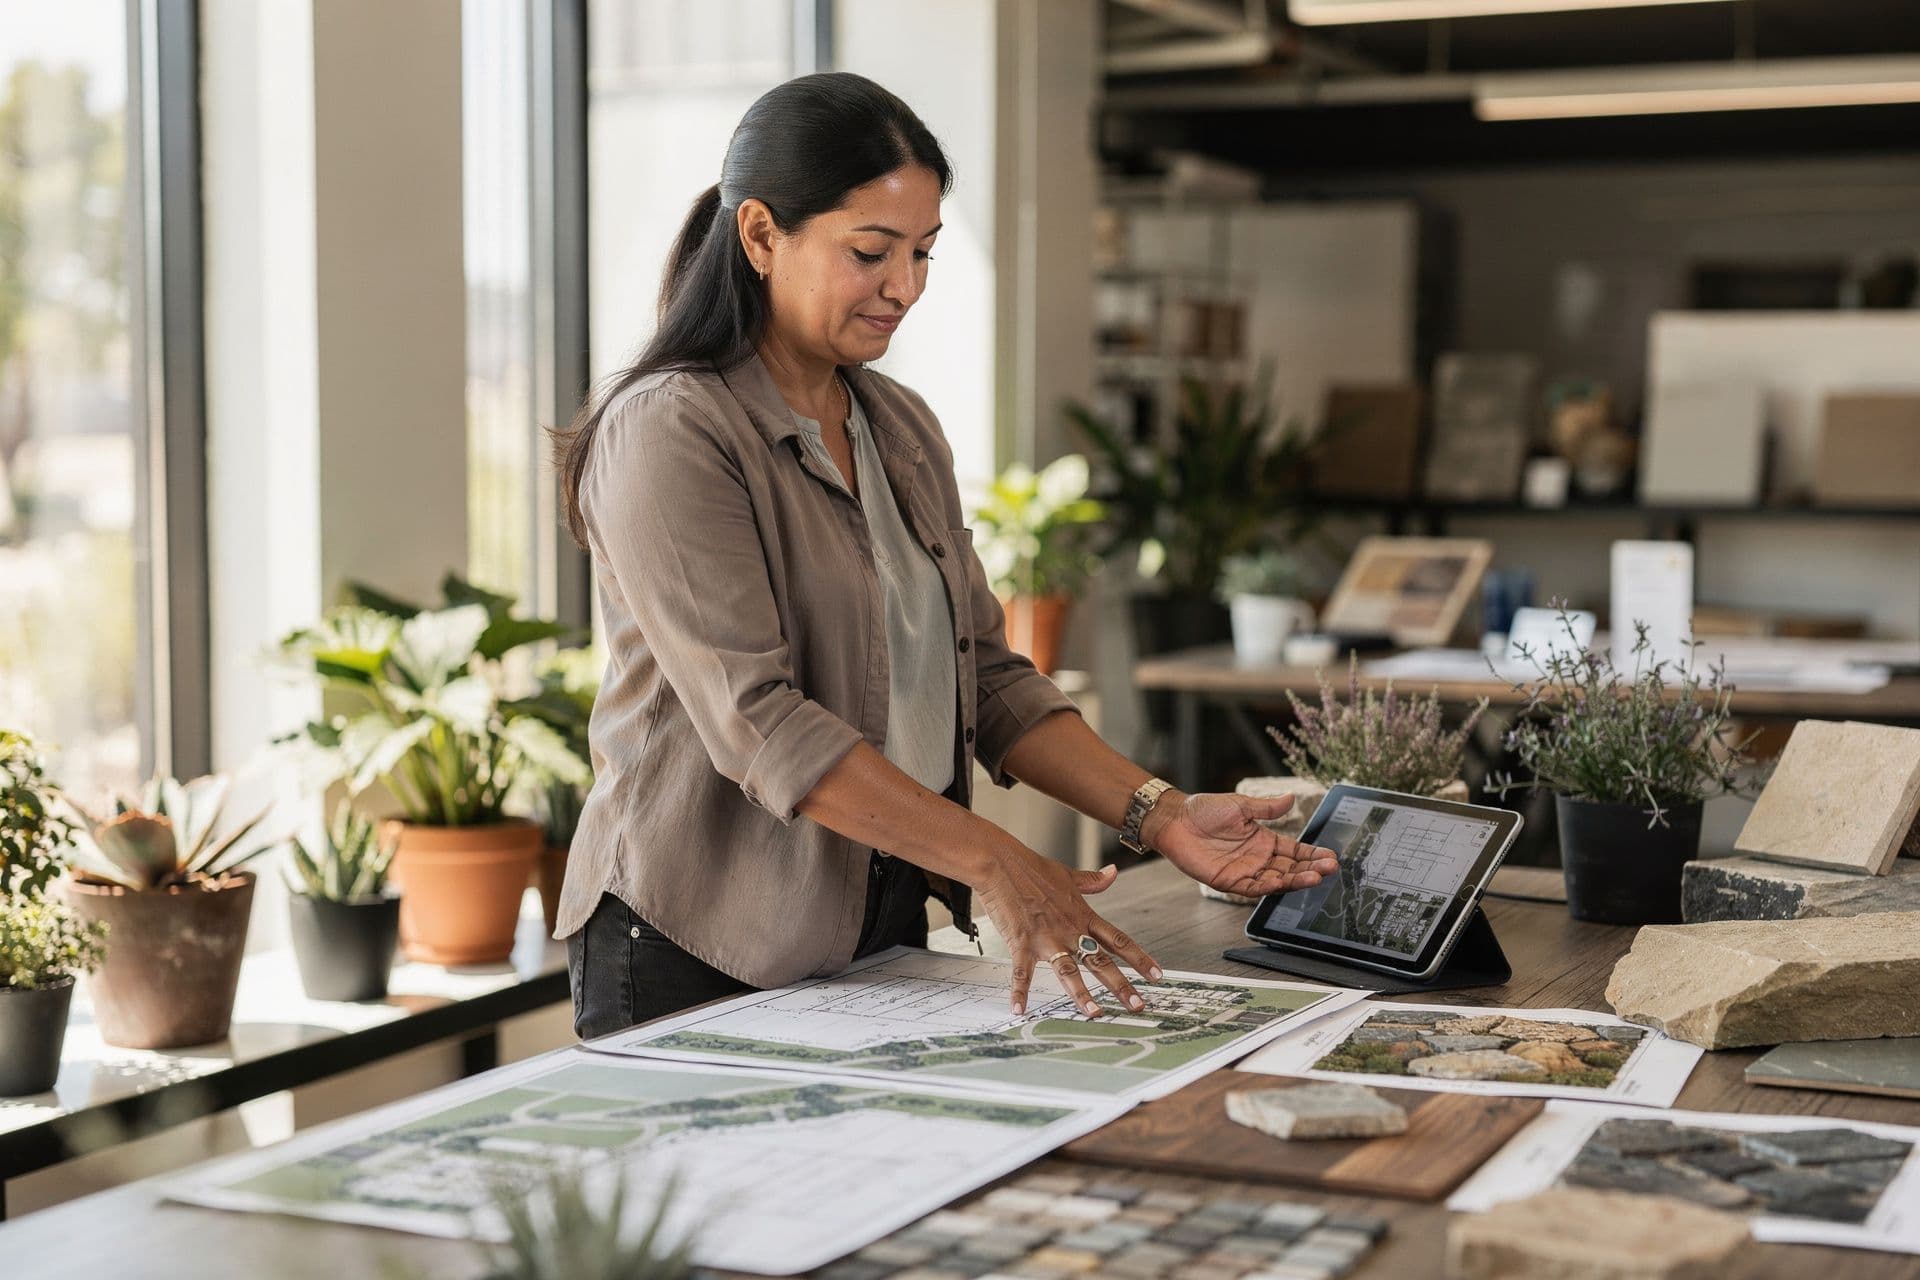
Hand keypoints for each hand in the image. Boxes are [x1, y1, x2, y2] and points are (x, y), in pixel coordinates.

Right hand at [969, 841, 1165, 1019]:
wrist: (1001, 863)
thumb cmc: (1031, 868)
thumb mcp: (1068, 875)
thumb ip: (1092, 881)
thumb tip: (1114, 873)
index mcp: (1082, 916)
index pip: (1118, 940)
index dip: (1139, 958)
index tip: (1156, 975)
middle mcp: (1069, 930)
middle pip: (1100, 961)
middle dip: (1120, 985)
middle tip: (1137, 1005)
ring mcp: (1046, 938)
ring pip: (1069, 971)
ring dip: (1082, 994)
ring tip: (1094, 1013)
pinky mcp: (1022, 942)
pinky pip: (1022, 972)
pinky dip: (1019, 992)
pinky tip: (1019, 1009)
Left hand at [1146, 791, 1338, 898]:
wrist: (1175, 820)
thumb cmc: (1204, 810)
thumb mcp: (1240, 805)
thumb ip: (1267, 807)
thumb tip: (1292, 798)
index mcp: (1264, 839)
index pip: (1295, 850)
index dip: (1312, 854)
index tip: (1331, 856)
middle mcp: (1258, 858)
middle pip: (1290, 868)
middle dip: (1311, 869)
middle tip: (1330, 869)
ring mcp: (1245, 870)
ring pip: (1276, 880)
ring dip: (1295, 880)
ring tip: (1315, 877)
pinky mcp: (1229, 881)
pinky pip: (1252, 887)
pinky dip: (1267, 887)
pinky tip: (1281, 882)